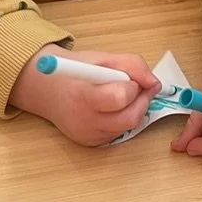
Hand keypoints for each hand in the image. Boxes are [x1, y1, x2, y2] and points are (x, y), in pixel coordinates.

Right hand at [9, 47, 159, 146]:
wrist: (46, 91)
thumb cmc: (75, 71)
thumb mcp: (103, 57)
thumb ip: (133, 65)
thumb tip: (155, 83)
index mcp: (83, 94)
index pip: (119, 98)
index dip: (132, 87)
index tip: (128, 78)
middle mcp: (84, 120)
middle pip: (129, 118)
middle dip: (141, 101)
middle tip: (136, 87)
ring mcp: (87, 135)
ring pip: (128, 127)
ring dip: (134, 109)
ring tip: (121, 94)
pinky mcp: (91, 143)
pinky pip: (119, 132)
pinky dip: (123, 119)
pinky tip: (111, 108)